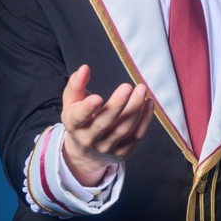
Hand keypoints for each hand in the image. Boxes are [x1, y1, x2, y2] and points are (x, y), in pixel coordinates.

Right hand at [61, 64, 154, 185]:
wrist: (87, 152)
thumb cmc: (80, 119)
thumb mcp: (71, 103)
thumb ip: (76, 85)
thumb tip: (84, 68)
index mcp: (74, 125)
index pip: (79, 118)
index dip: (87, 109)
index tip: (98, 97)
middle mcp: (89, 139)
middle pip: (104, 124)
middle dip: (117, 105)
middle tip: (127, 86)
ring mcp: (107, 147)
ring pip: (123, 129)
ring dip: (134, 108)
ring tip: (141, 89)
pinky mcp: (123, 152)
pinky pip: (136, 136)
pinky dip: (145, 120)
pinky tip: (149, 103)